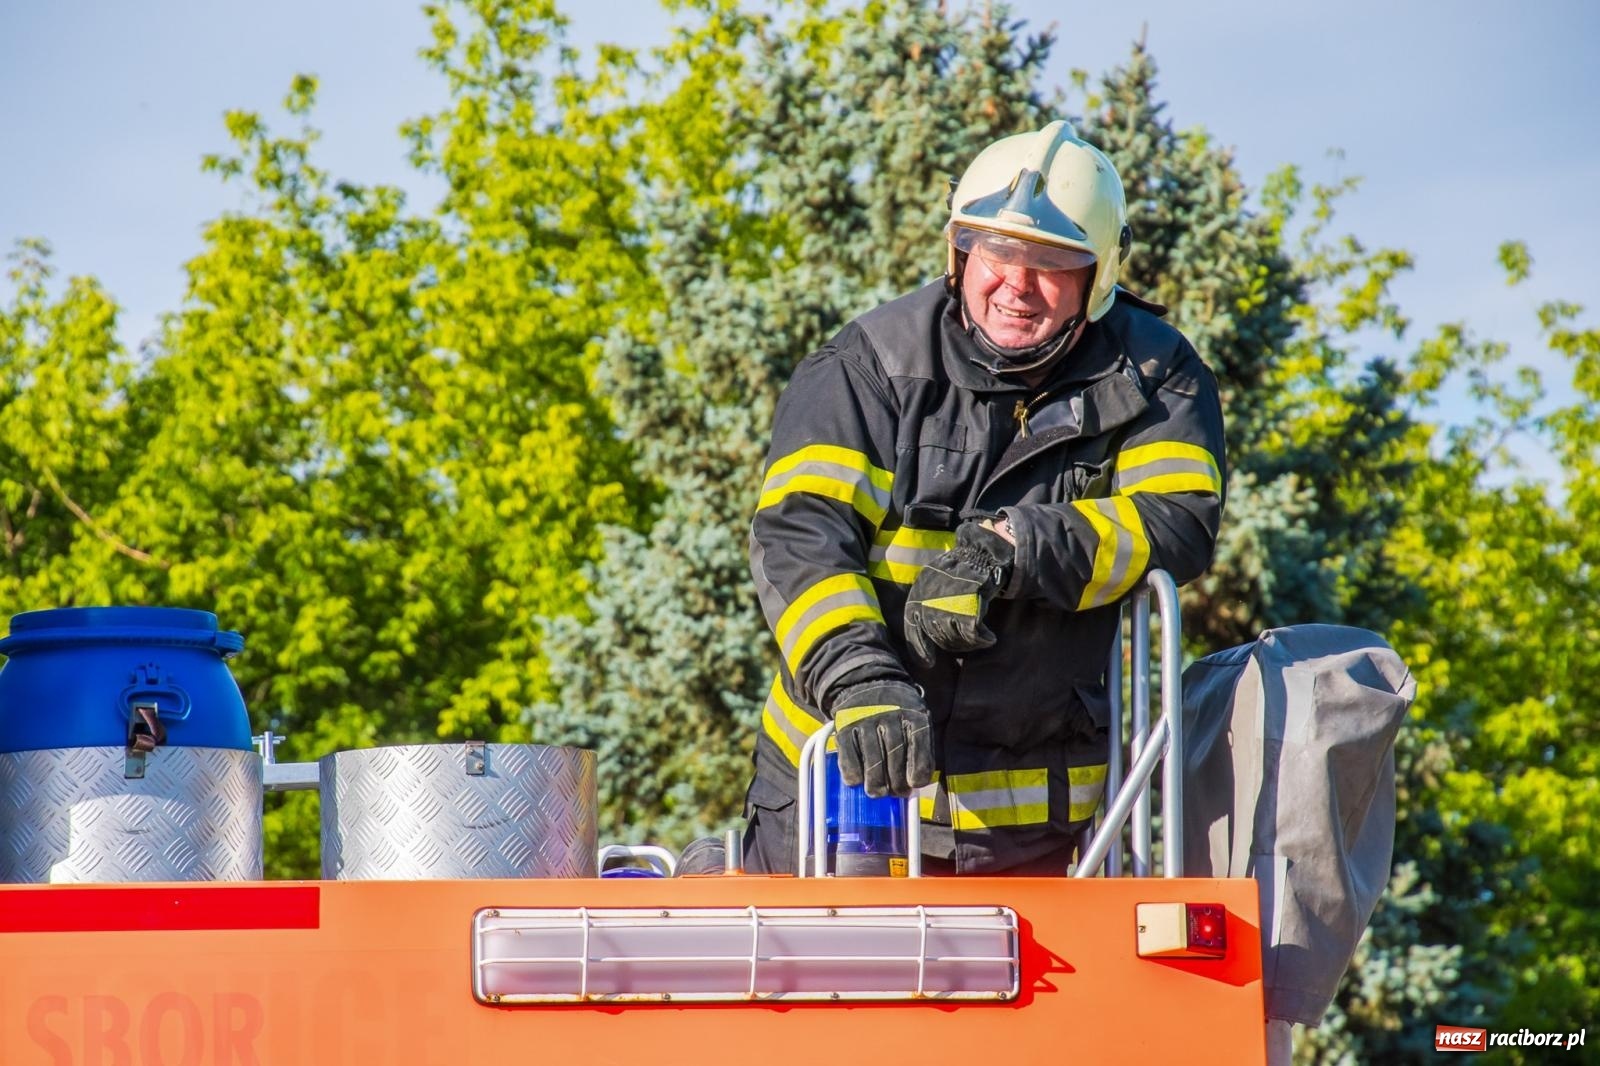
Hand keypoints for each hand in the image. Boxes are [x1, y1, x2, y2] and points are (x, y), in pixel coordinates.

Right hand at [832, 681, 933, 797]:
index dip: (918, 772)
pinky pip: (849, 758)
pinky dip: (853, 775)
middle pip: (895, 759)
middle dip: (896, 784)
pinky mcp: (845, 727)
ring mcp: (866, 721)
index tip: (913, 785)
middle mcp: (890, 716)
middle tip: (895, 793)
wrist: (866, 684)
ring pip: (873, 762)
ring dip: (876, 785)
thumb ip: (918, 748)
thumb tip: (913, 785)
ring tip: (877, 792)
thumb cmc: (897, 713)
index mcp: (914, 714)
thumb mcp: (915, 720)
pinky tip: (858, 781)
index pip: (920, 748)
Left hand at [904, 519, 1014, 665]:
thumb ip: (928, 605)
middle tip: (965, 643)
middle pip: (937, 636)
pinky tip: (989, 638)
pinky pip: (973, 633)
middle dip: (951, 644)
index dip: (920, 648)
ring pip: (954, 637)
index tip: (928, 662)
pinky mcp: (970, 603)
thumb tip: (928, 636)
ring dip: (967, 643)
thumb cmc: (958, 573)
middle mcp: (930, 598)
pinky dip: (982, 639)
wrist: (981, 554)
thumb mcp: (934, 584)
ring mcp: (949, 601)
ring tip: (977, 639)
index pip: (913, 627)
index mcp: (918, 593)